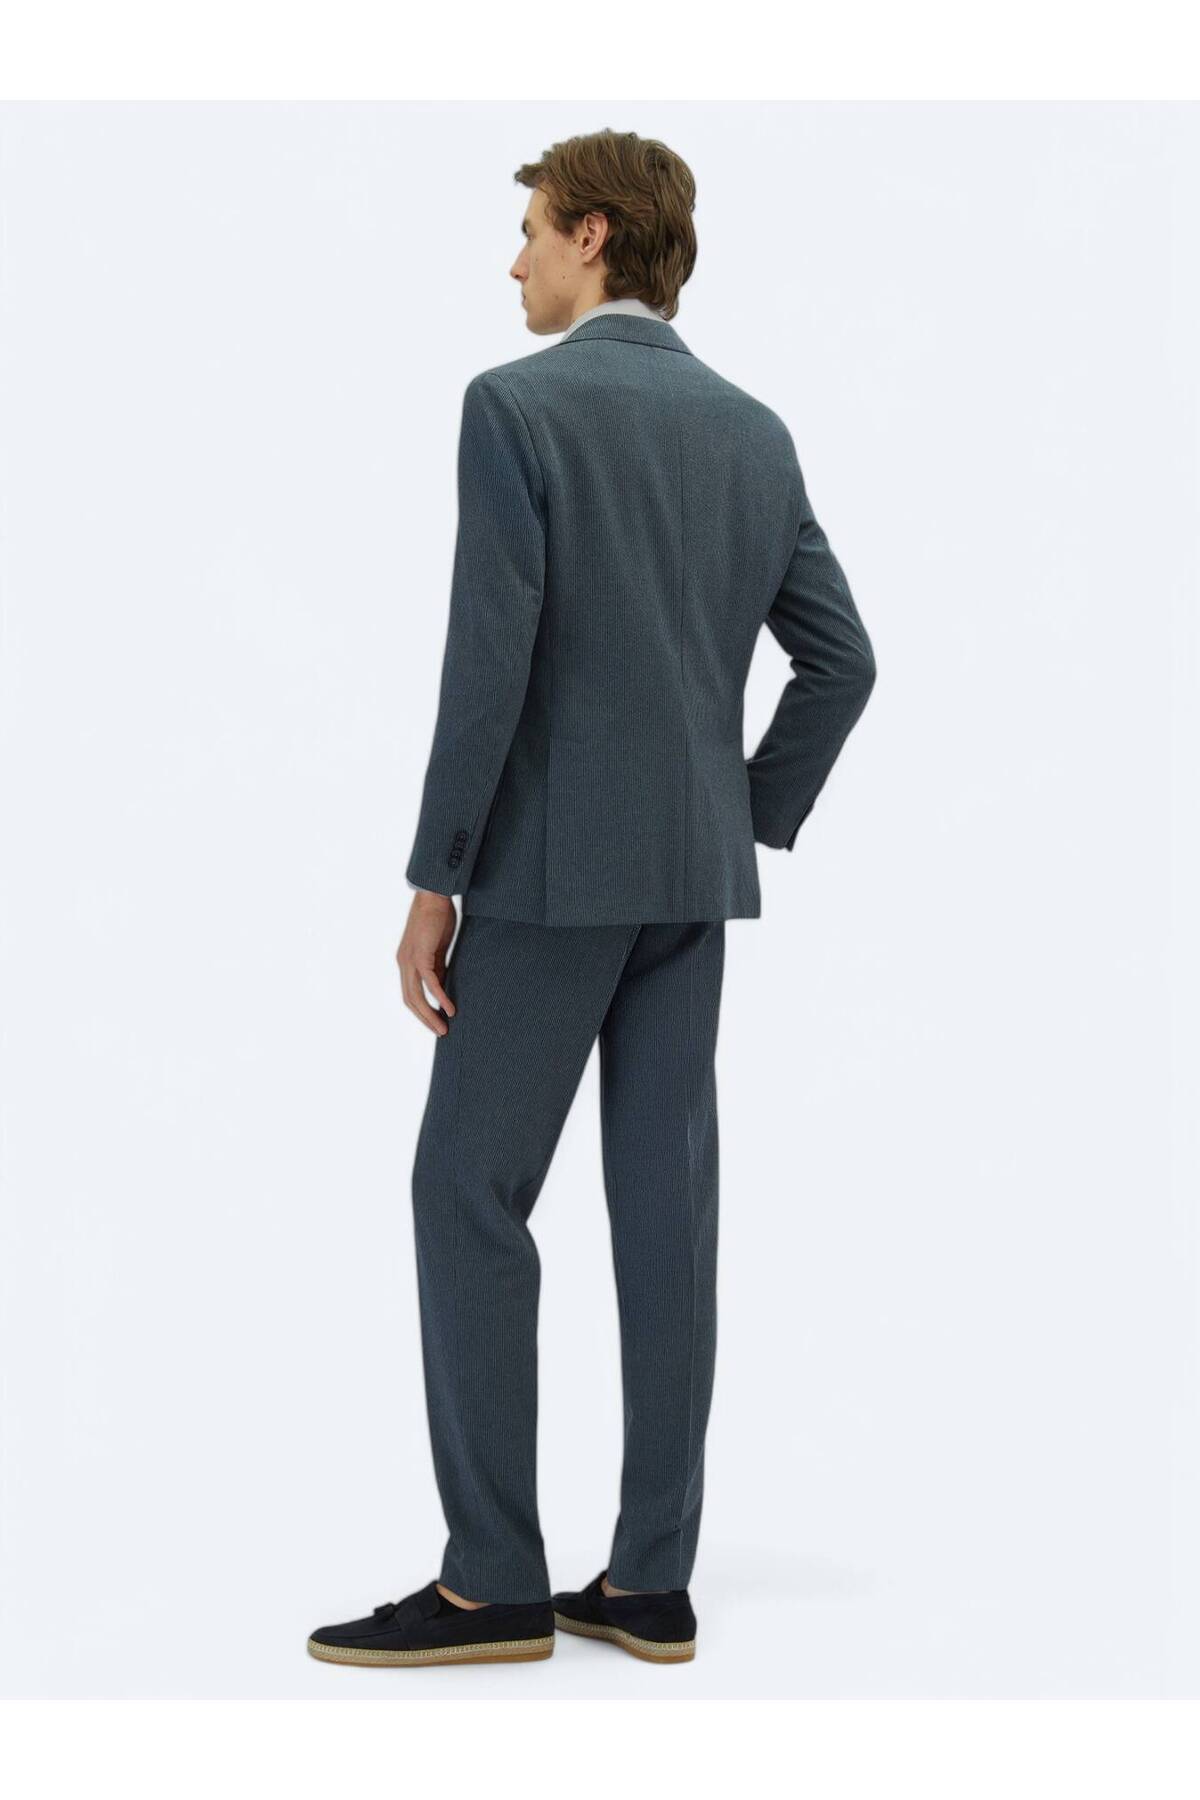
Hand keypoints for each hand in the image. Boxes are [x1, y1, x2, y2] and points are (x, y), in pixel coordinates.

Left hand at [396, 891, 457, 1035]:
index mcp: (406, 962)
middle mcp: (404, 963)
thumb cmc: (438, 917)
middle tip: (440, 1032)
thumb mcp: (438, 948)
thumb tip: (442, 987)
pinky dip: (440, 998)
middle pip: (410, 1000)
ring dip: (430, 1015)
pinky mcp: (420, 955)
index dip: (422, 1010)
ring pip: (416, 996)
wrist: (434, 896)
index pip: (410, 994)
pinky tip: (450, 1009)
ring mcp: (410, 960)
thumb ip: (438, 967)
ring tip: (443, 1028)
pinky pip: (430, 983)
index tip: (436, 1022)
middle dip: (425, 1019)